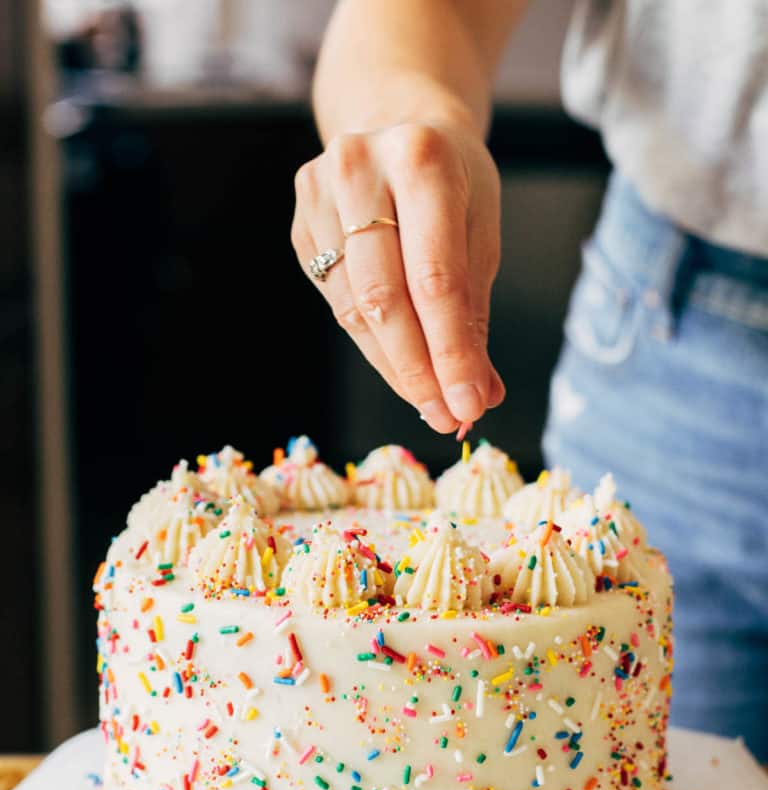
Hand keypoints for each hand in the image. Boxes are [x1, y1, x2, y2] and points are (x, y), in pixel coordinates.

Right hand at [291, 122, 505, 432]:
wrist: (394, 120)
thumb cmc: (449, 179)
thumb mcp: (479, 227)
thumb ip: (474, 310)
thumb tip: (477, 395)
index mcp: (420, 158)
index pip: (436, 278)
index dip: (452, 351)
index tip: (469, 406)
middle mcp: (359, 168)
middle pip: (385, 298)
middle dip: (419, 370)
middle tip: (445, 416)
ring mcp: (318, 195)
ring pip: (355, 310)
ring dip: (395, 367)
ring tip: (430, 403)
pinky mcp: (299, 224)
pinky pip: (337, 303)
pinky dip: (372, 346)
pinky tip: (400, 366)